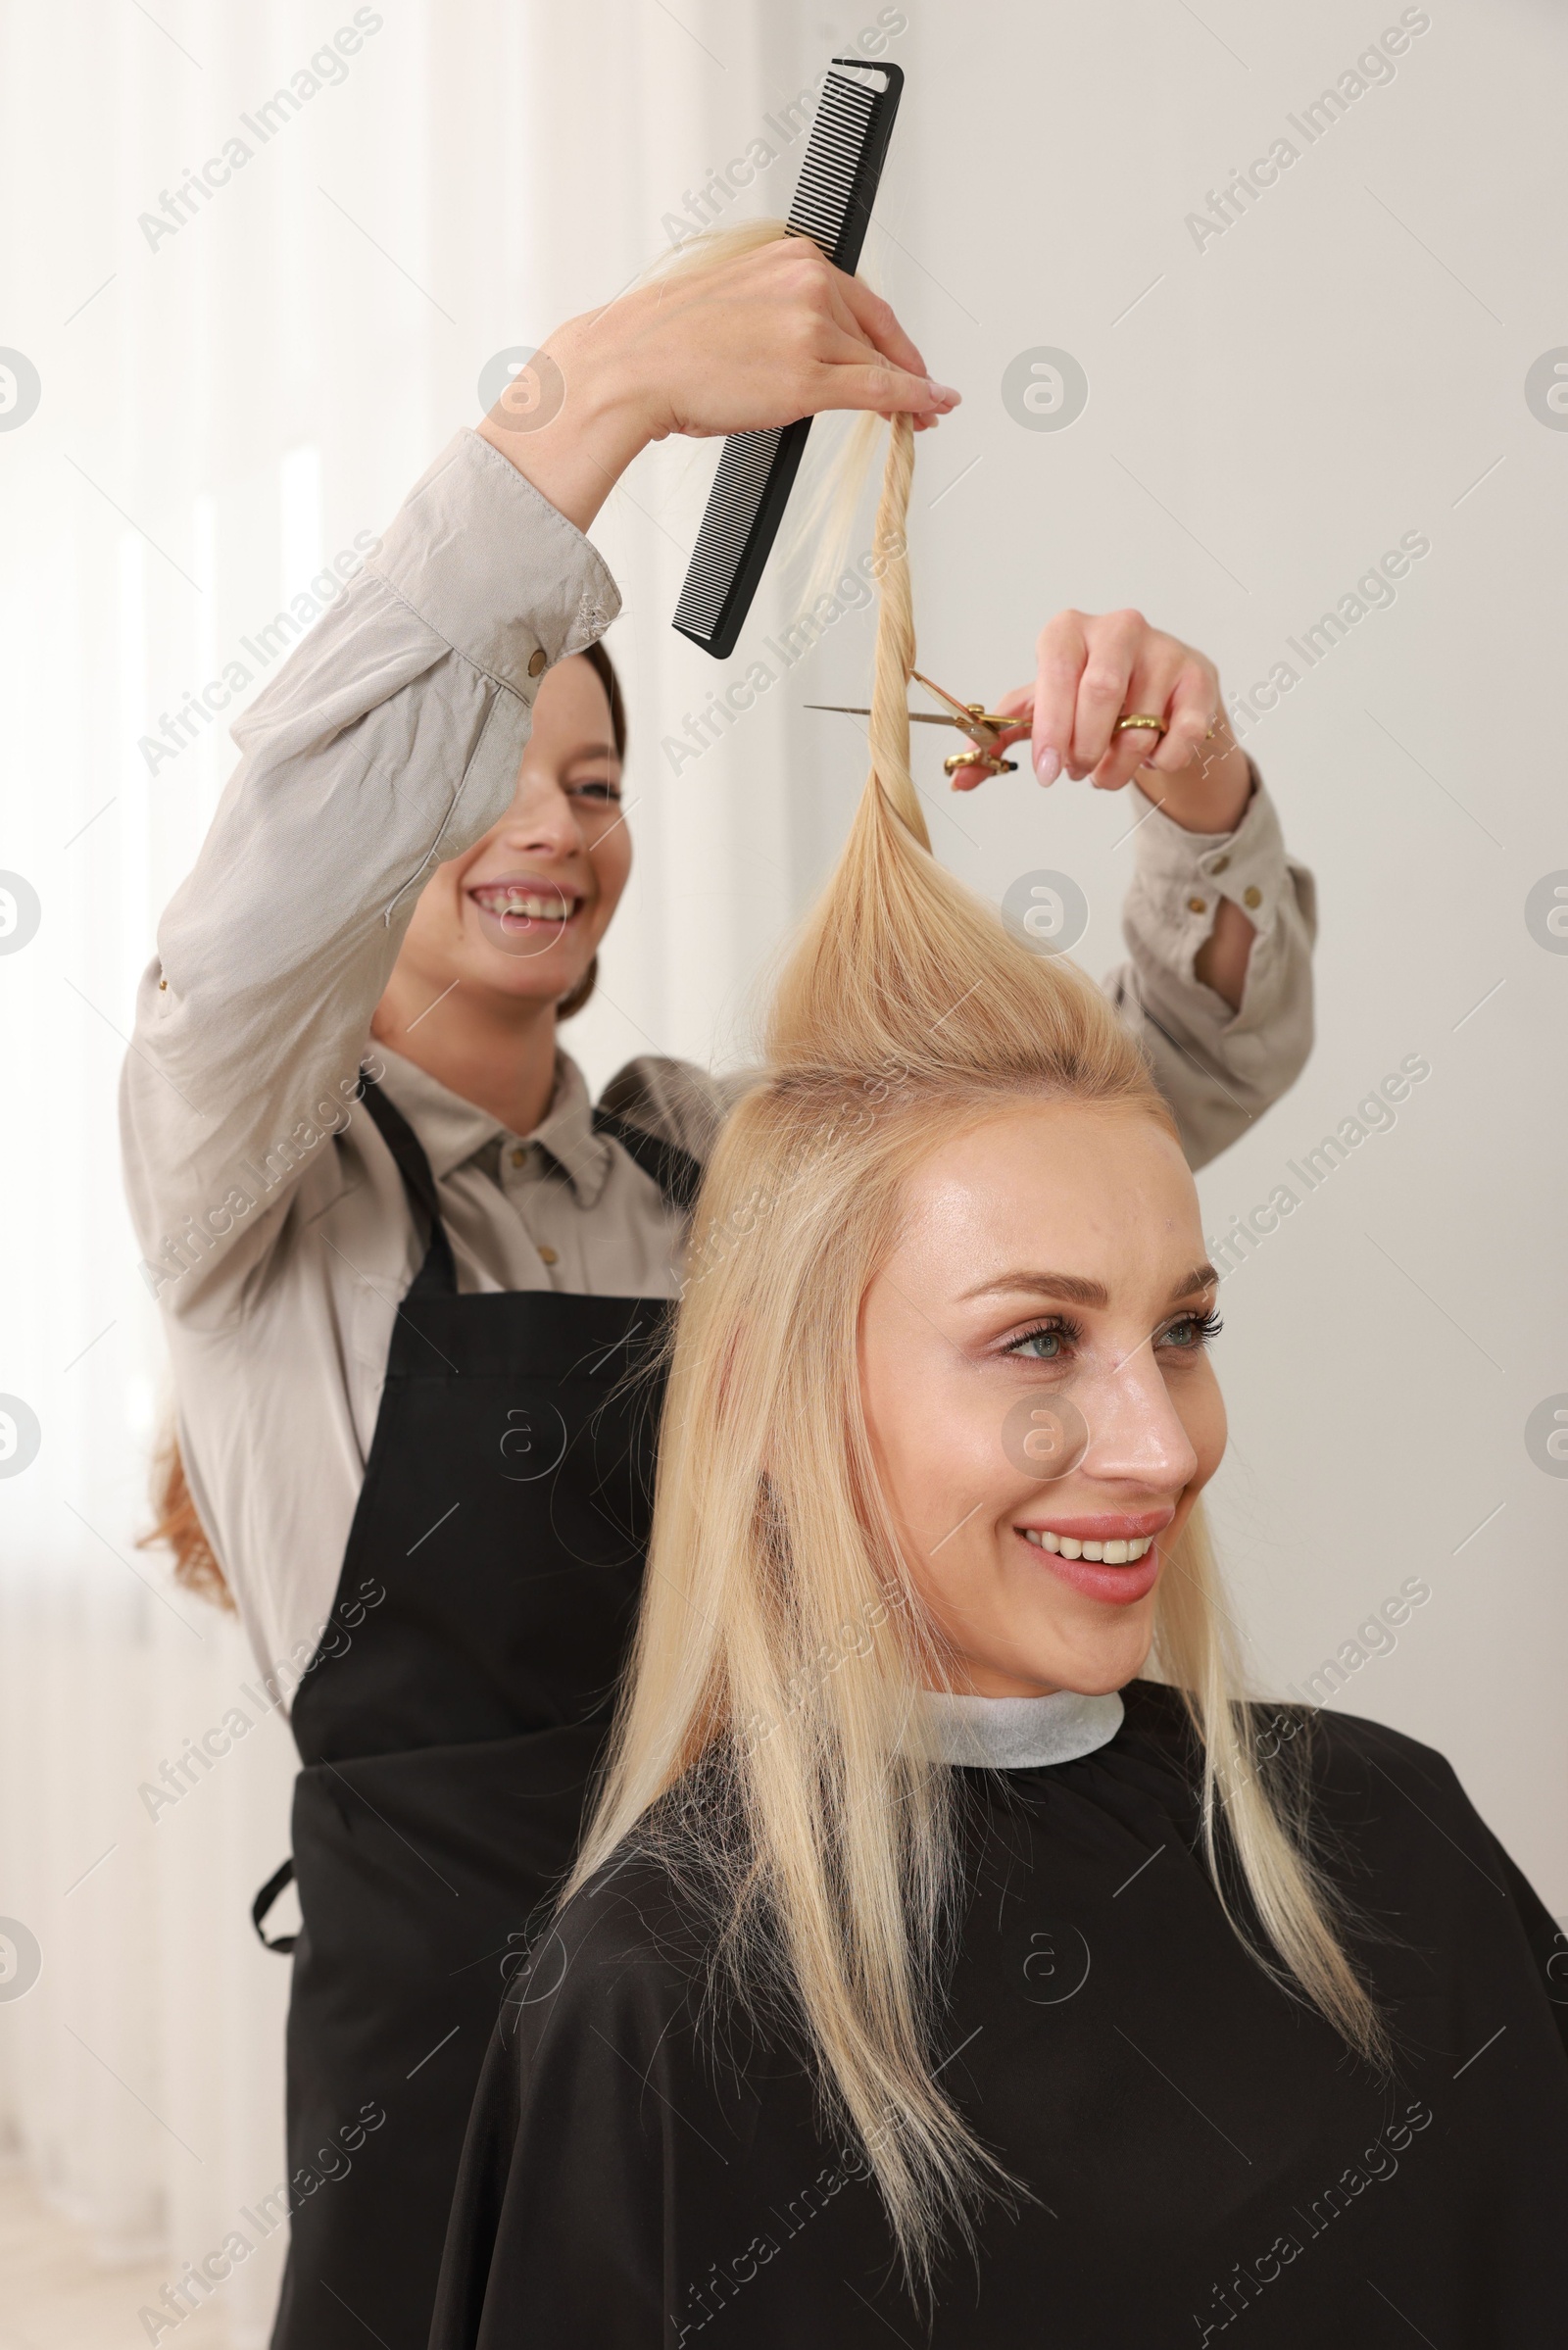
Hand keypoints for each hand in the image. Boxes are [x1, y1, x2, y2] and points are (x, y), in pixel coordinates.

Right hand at [479, 239, 958, 532]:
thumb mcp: (734, 304)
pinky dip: (914, 399)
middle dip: (902, 366)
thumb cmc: (667, 344)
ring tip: (918, 416)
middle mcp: (808, 279)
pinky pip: (879, 389)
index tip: (906, 358)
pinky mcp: (810, 377)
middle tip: (923, 396)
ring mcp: (811, 327)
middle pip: (874, 332)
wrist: (631, 364)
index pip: (860, 298)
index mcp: (790, 255)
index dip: (891, 336)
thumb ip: (780, 312)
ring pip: (876, 365)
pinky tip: (932, 407)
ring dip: (904, 392)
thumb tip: (809, 346)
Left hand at [948, 608, 1251, 836]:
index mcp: (1068, 631)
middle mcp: (1119, 629)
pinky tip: (1150, 757)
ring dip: (1118, 765)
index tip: (1046, 773)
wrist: (1156, 699)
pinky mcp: (1200, 677)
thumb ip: (999, 740)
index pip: (1058, 673)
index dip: (1051, 728)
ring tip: (1106, 771)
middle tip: (1076, 772)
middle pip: (1102, 694)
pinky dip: (1160, 761)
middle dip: (1085, 748)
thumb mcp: (1041, 712)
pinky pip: (1180, 734)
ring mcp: (1164, 650)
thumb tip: (959, 779)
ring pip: (1140, 723)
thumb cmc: (1087, 701)